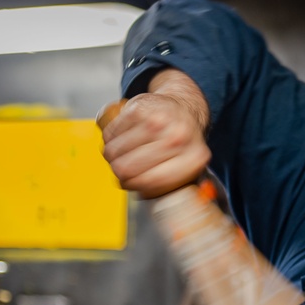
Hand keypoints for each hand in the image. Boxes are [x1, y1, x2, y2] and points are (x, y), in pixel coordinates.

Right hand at [99, 70, 211, 198]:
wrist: (184, 106)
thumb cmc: (183, 141)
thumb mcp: (188, 167)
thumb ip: (171, 186)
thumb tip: (144, 197)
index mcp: (194, 157)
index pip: (152, 181)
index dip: (136, 187)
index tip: (133, 187)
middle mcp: (178, 137)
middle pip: (127, 169)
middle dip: (120, 174)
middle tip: (124, 172)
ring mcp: (157, 120)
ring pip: (114, 151)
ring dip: (114, 157)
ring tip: (124, 154)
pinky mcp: (138, 108)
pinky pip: (110, 134)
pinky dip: (112, 139)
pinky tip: (124, 138)